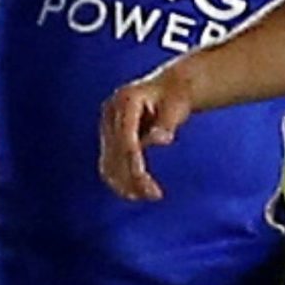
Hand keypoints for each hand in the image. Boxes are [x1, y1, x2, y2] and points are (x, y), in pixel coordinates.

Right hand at [99, 71, 195, 200]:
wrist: (169, 88)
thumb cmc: (176, 97)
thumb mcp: (177, 107)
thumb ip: (168, 123)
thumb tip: (162, 139)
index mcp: (126, 99)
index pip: (125, 136)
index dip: (132, 160)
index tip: (143, 180)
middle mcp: (110, 111)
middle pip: (115, 151)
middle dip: (132, 177)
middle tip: (155, 195)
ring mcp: (107, 124)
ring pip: (108, 161)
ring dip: (125, 183)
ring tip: (149, 196)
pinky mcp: (108, 137)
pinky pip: (109, 164)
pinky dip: (120, 180)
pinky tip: (136, 193)